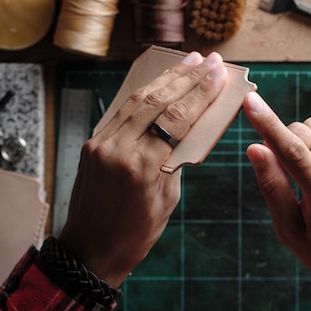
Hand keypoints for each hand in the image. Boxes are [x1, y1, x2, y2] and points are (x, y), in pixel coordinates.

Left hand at [58, 51, 227, 287]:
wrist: (90, 250)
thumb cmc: (136, 233)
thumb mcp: (168, 198)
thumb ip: (176, 158)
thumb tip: (188, 127)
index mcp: (140, 166)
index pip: (176, 118)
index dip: (201, 93)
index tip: (220, 75)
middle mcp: (116, 148)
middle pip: (158, 101)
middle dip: (188, 77)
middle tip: (211, 60)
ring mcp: (101, 143)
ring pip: (138, 99)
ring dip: (167, 78)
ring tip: (191, 62)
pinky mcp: (93, 142)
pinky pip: (123, 110)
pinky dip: (145, 92)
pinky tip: (162, 81)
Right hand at [243, 92, 310, 294]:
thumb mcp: (289, 230)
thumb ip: (272, 186)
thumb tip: (256, 148)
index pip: (289, 148)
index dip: (266, 122)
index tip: (250, 101)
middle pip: (301, 132)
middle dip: (284, 142)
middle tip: (286, 171)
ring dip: (304, 139)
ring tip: (308, 169)